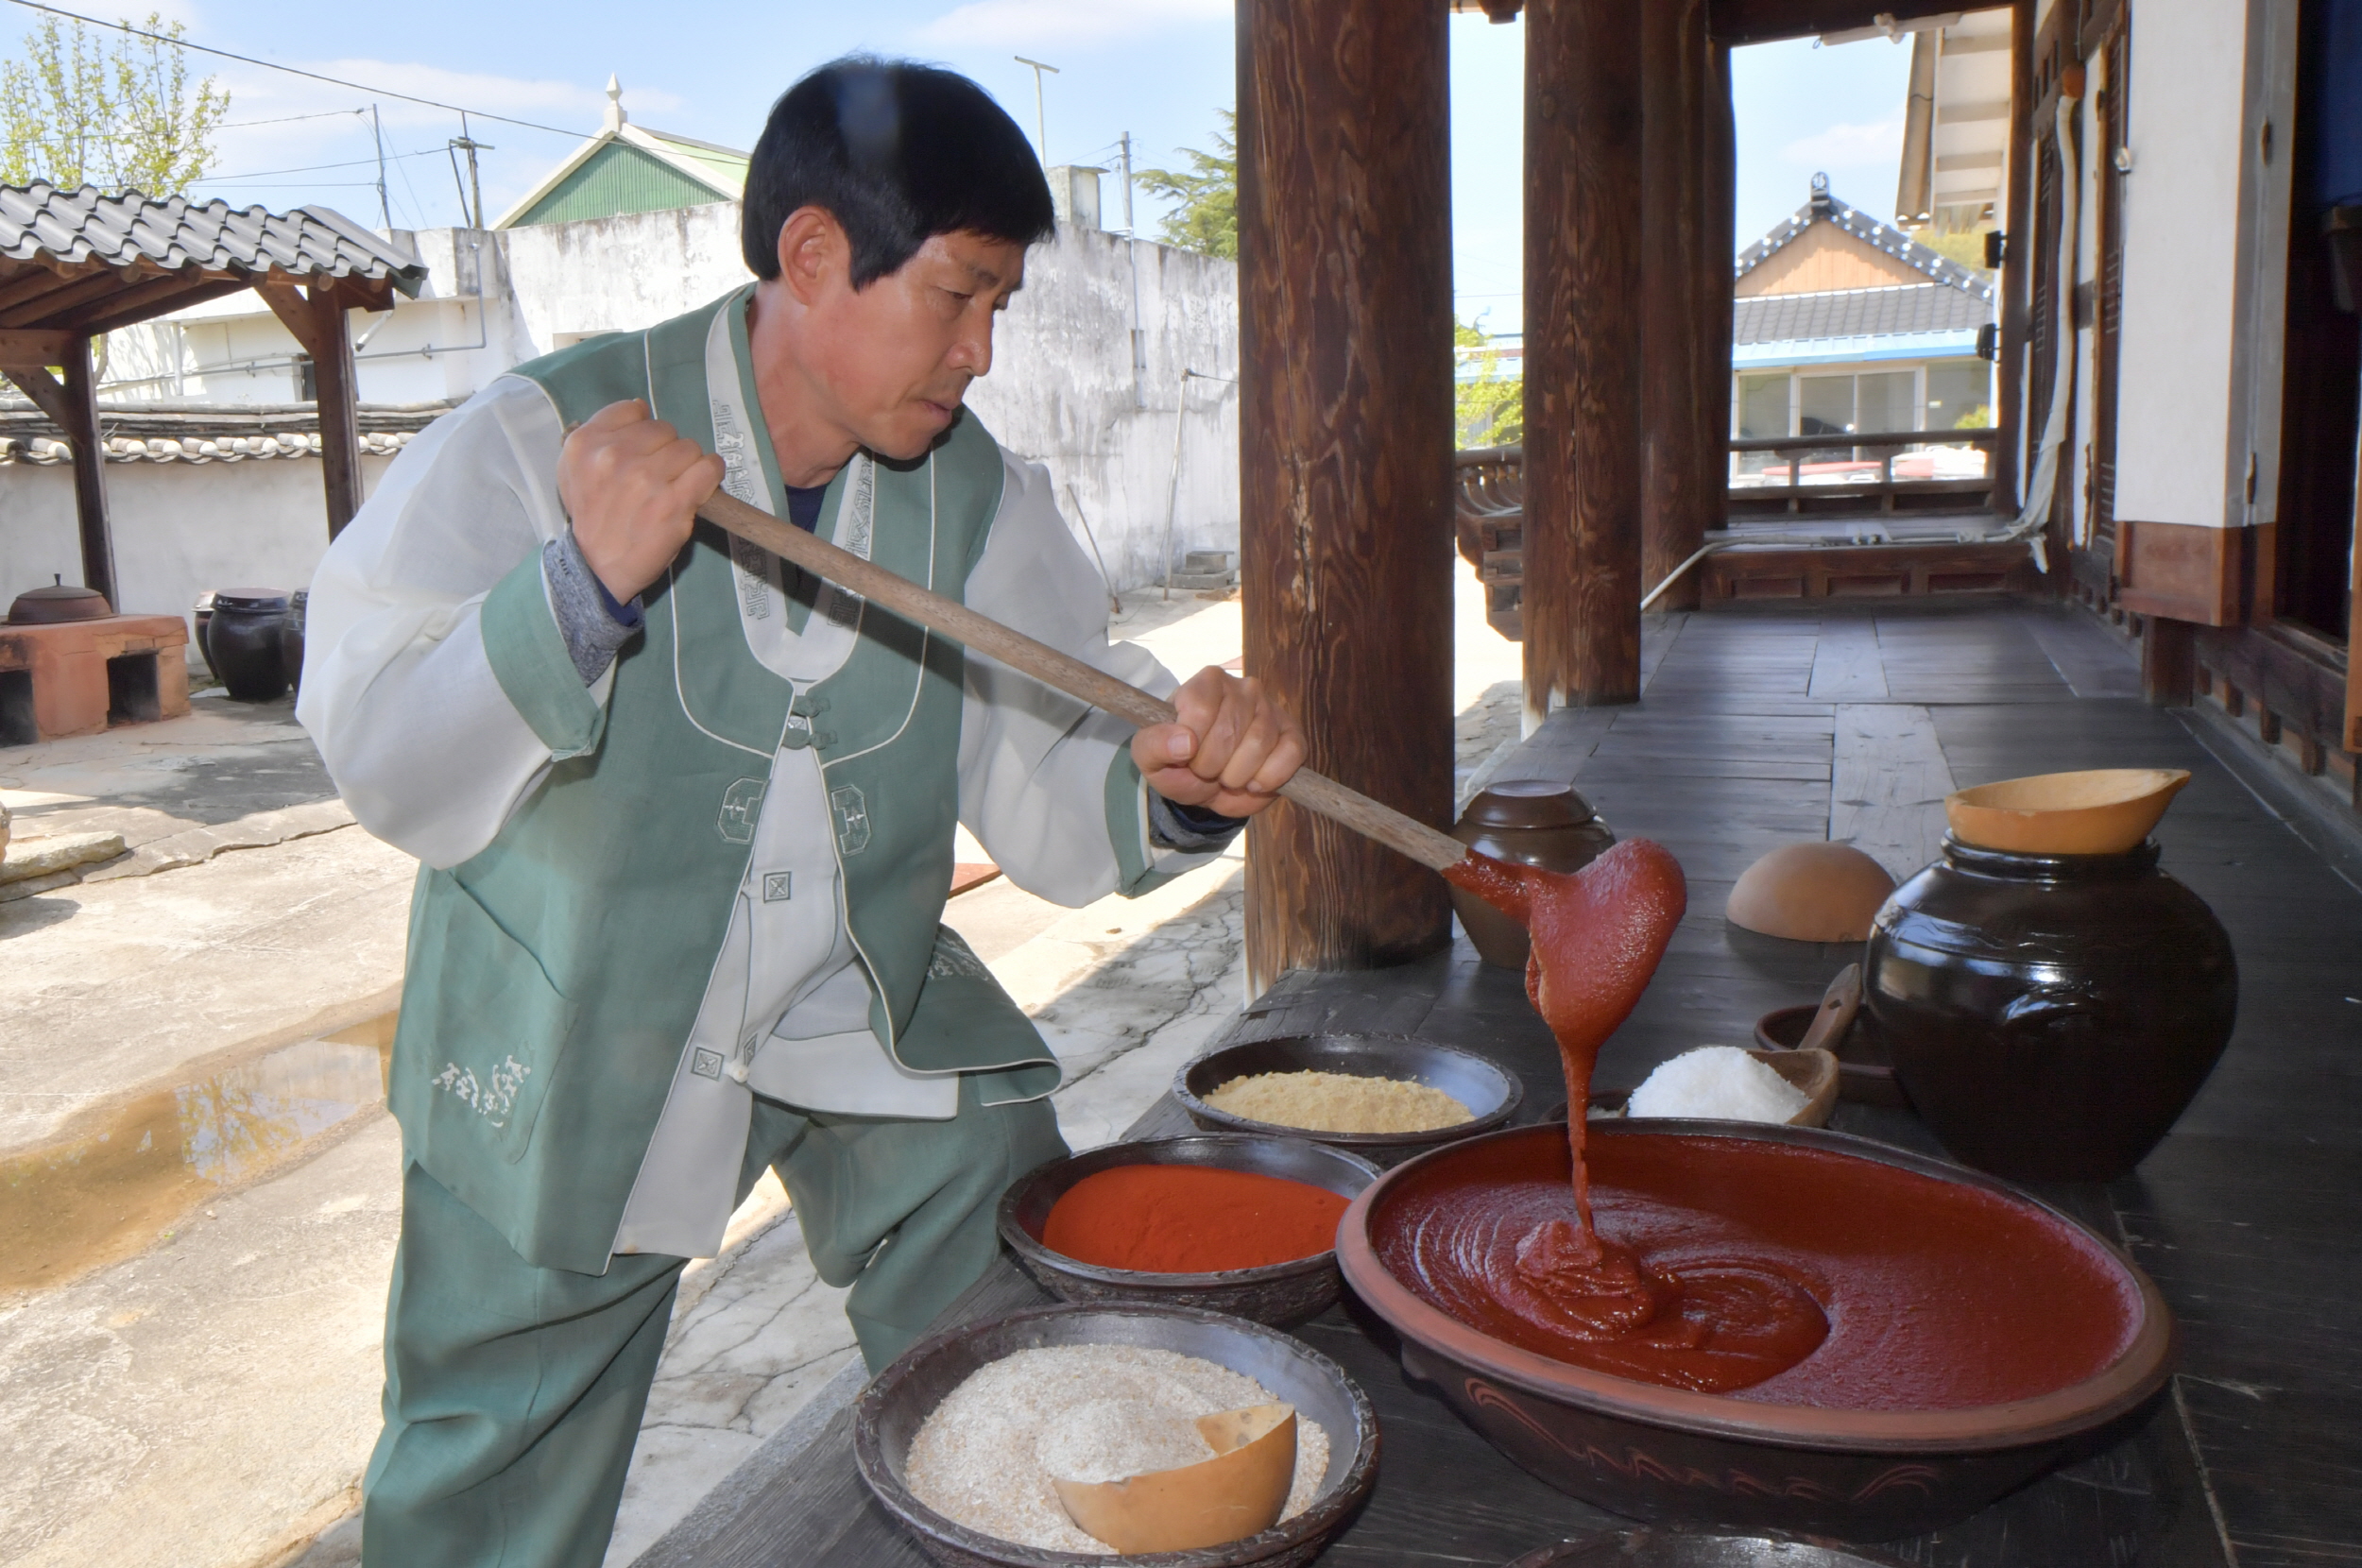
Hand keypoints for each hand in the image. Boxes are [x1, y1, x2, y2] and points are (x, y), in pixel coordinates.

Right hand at [556, 399, 725, 603]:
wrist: (597, 567)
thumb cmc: (593, 516)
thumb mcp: (574, 469)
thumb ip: (600, 434)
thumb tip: (640, 407)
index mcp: (585, 443)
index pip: (632, 410)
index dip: (642, 431)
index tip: (642, 452)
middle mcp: (613, 455)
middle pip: (664, 429)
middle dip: (666, 450)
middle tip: (659, 476)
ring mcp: (645, 478)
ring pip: (689, 447)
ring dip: (688, 465)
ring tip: (675, 486)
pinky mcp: (674, 501)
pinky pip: (709, 467)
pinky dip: (711, 474)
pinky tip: (701, 486)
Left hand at [1132, 666, 1306, 818]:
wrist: (1206, 783)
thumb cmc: (1179, 761)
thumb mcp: (1150, 757)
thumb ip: (1154, 745)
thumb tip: (1185, 742)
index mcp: (1206, 682)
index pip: (1200, 709)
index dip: (1191, 746)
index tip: (1185, 756)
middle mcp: (1243, 687)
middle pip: (1229, 731)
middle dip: (1212, 766)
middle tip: (1207, 770)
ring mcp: (1271, 709)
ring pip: (1258, 745)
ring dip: (1237, 776)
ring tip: (1227, 775)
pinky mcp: (1293, 734)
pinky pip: (1290, 755)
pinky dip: (1269, 778)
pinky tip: (1254, 781)